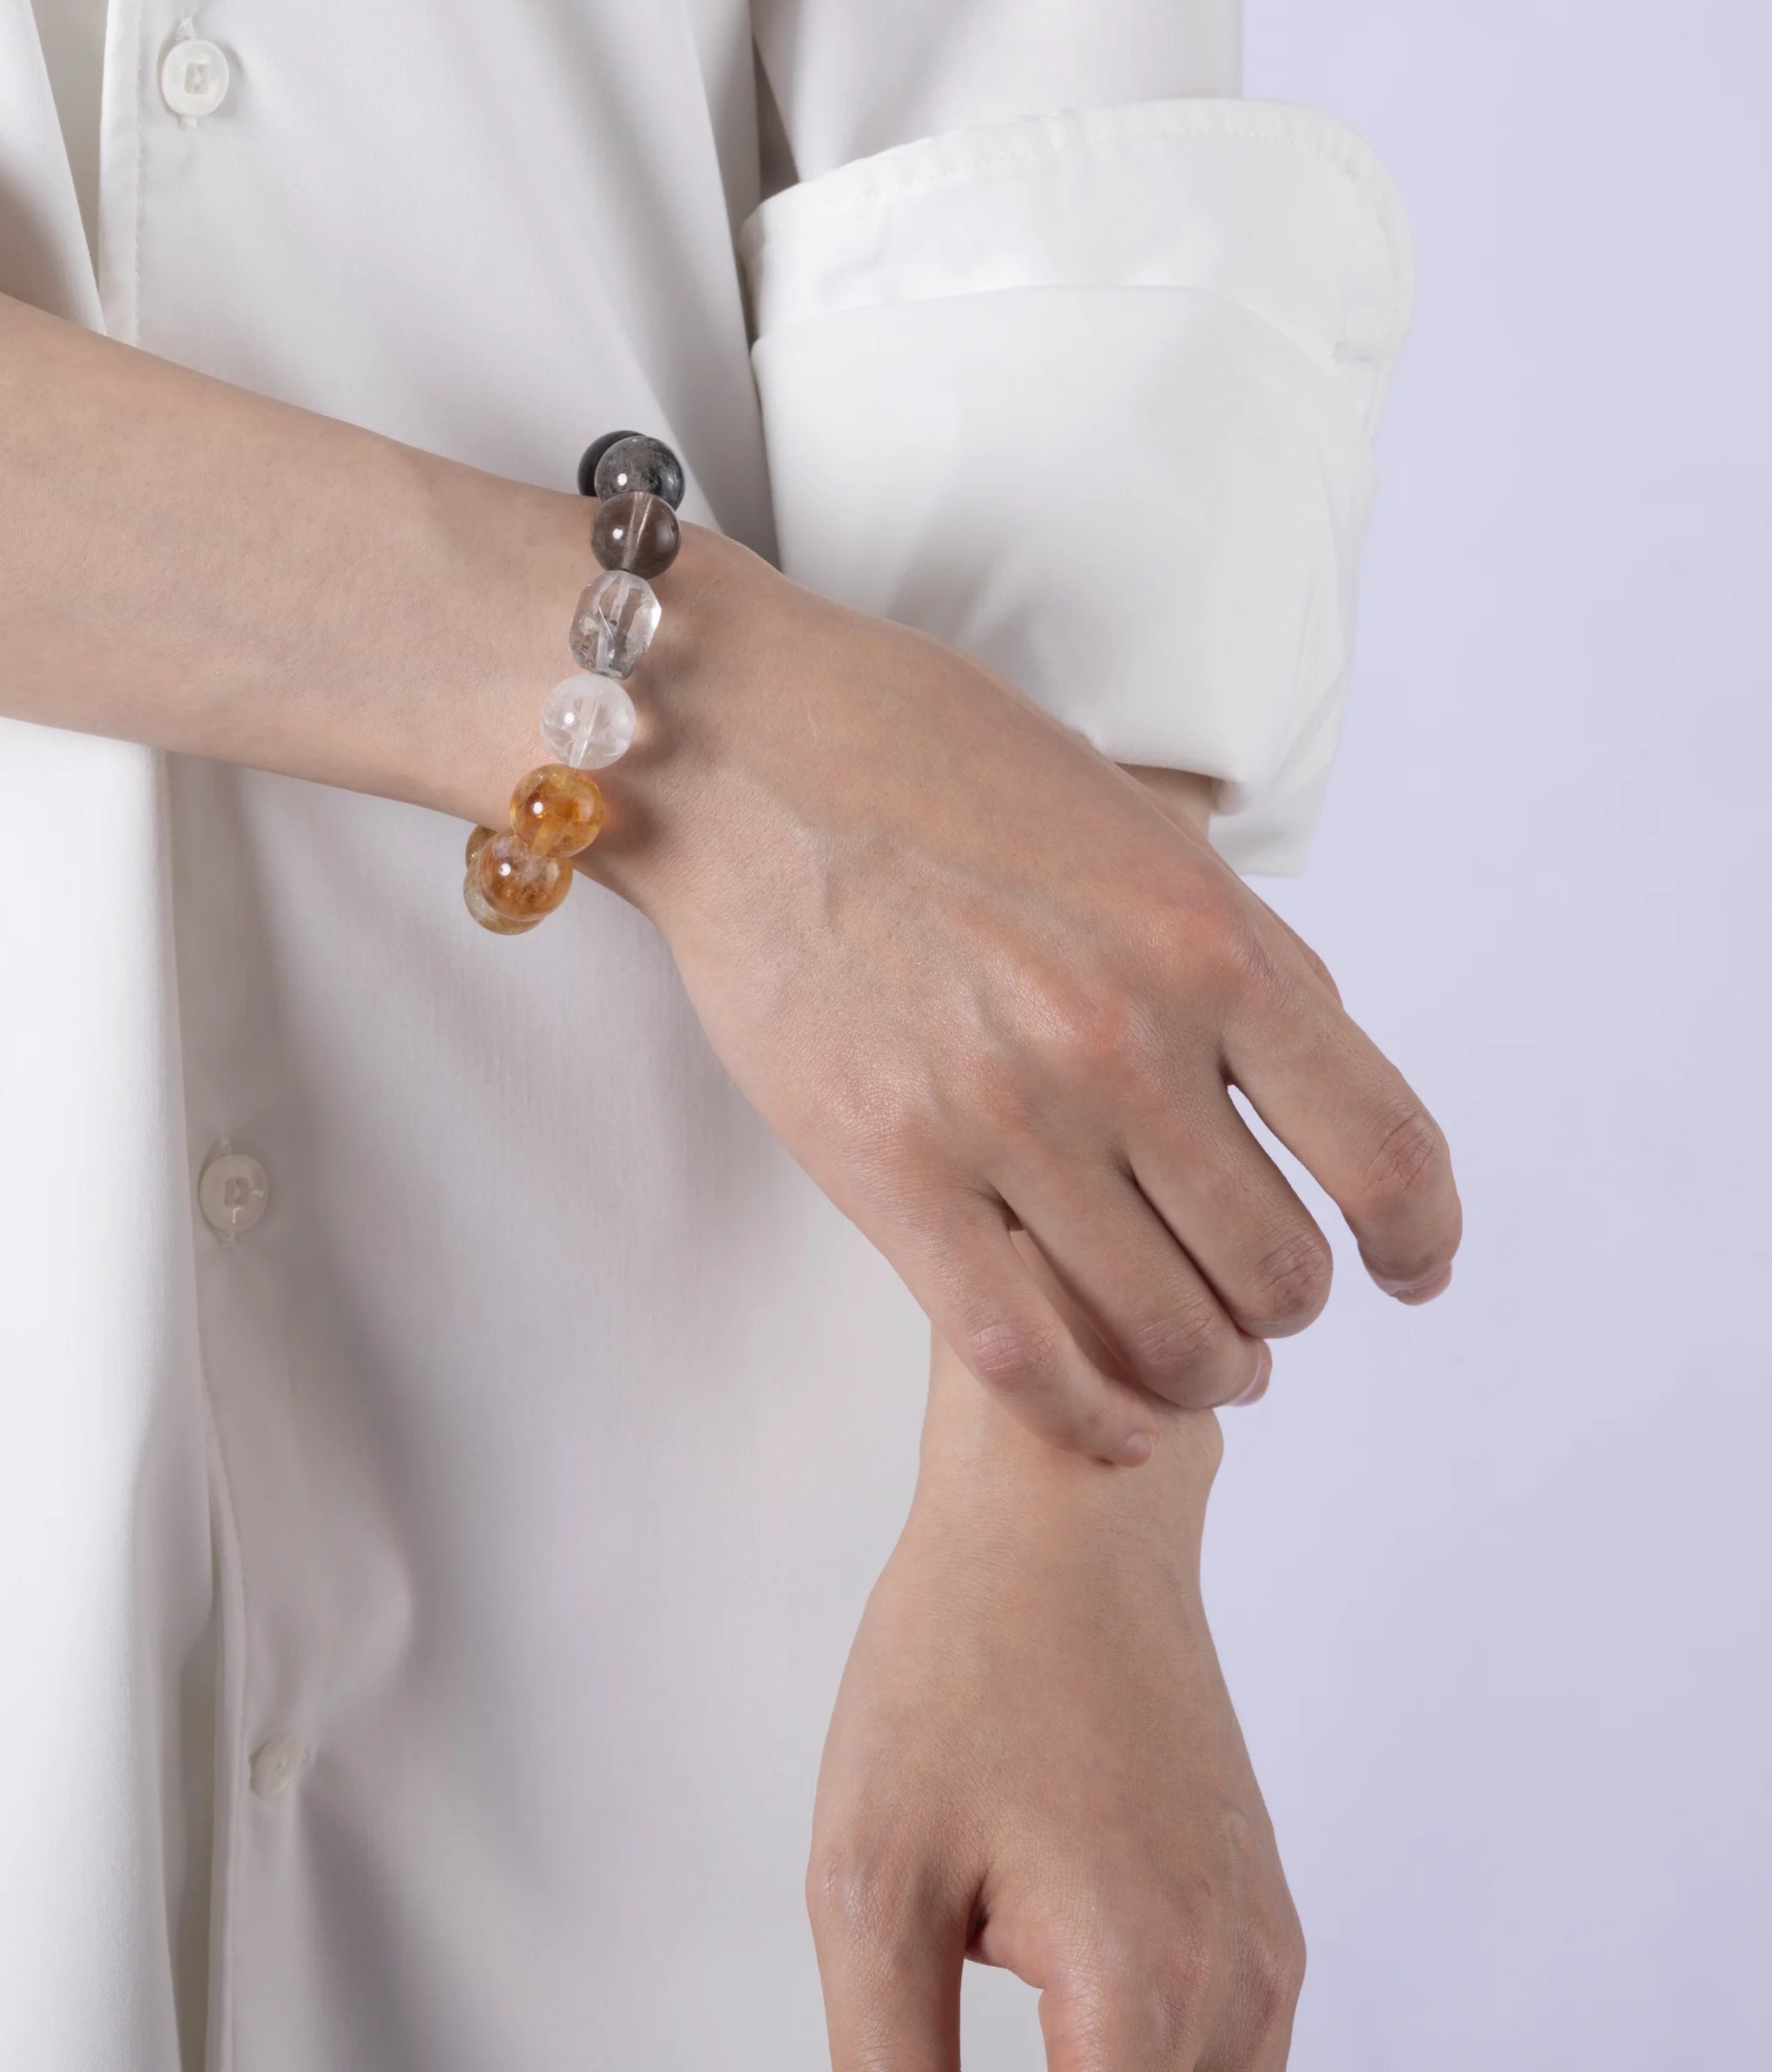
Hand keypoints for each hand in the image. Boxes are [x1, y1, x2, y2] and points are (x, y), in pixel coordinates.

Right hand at [599, 535, 1461, 1461]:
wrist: (747, 752)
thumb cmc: (938, 761)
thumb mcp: (1136, 828)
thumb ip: (1236, 958)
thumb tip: (1312, 1082)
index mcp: (1208, 943)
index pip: (1384, 1152)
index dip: (1419, 1240)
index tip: (1407, 1269)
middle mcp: (1122, 1042)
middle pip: (1280, 1268)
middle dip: (1287, 1304)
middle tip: (1257, 1302)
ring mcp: (1001, 1116)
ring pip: (1166, 1331)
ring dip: (1203, 1364)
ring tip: (1190, 1354)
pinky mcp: (884, 1171)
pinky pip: (1023, 1353)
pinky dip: (1091, 1412)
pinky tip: (1112, 1414)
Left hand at [807, 1337, 1301, 2069]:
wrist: (1068, 1518)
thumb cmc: (963, 1662)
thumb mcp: (875, 1875)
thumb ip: (892, 2069)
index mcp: (1141, 1999)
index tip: (928, 2069)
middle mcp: (1237, 1993)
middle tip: (946, 2023)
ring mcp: (1266, 1955)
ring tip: (999, 2002)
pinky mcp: (1263, 1917)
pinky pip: (1229, 2062)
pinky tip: (1066, 2026)